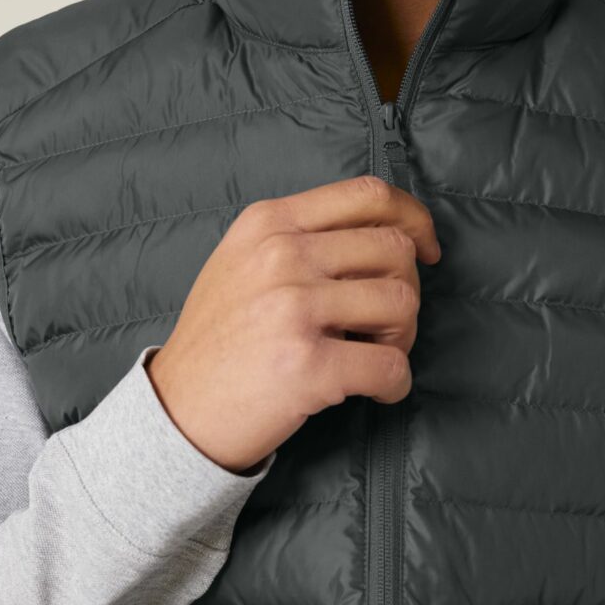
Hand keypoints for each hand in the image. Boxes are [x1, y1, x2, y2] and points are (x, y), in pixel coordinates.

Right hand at [147, 174, 440, 473]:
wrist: (178, 410)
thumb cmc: (220, 339)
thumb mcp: (242, 261)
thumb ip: (301, 236)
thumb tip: (387, 232)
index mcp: (269, 222)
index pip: (367, 194)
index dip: (413, 218)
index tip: (426, 248)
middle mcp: (281, 255)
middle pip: (394, 250)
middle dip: (406, 289)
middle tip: (385, 325)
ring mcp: (294, 308)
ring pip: (402, 303)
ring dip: (402, 336)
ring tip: (373, 355)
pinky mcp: (308, 365)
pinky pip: (391, 366)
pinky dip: (395, 384)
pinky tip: (376, 391)